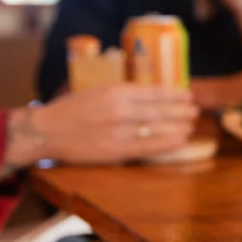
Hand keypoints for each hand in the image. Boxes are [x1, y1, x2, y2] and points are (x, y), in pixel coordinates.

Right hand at [6, 84, 198, 166]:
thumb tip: (153, 94)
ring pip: (157, 128)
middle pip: (160, 111)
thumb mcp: (97, 90)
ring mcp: (118, 132)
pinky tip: (180, 140)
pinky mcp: (115, 151)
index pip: (154, 92)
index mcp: (115, 91)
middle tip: (195, 110)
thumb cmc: (71, 108)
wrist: (45, 130)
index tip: (188, 95)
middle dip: (181, 111)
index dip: (175, 95)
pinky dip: (167, 143)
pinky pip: (148, 146)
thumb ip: (123, 93)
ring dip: (178, 126)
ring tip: (191, 124)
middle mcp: (119, 110)